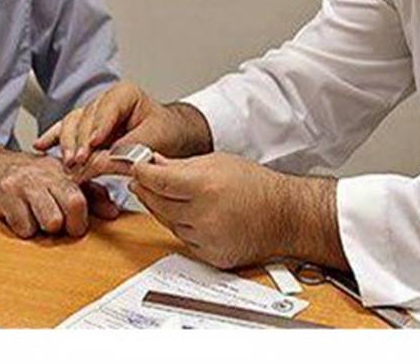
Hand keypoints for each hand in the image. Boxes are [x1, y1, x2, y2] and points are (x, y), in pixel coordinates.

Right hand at [0, 152, 118, 238]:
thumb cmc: (31, 176)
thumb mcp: (62, 178)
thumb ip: (91, 194)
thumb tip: (113, 212)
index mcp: (63, 170)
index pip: (82, 196)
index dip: (83, 219)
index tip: (79, 225)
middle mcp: (45, 174)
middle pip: (71, 207)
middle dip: (68, 226)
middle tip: (61, 226)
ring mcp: (24, 184)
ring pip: (49, 222)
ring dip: (44, 228)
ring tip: (39, 218)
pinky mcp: (4, 196)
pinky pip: (24, 228)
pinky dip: (24, 229)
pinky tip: (21, 217)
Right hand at [33, 81, 211, 169]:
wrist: (170, 137)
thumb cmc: (167, 133)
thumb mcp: (155, 140)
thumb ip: (129, 149)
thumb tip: (102, 162)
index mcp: (125, 94)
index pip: (107, 109)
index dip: (99, 127)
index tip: (94, 144)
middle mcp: (105, 100)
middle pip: (86, 117)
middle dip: (81, 140)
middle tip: (78, 160)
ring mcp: (92, 113)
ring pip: (72, 123)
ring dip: (68, 143)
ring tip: (67, 160)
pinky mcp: (84, 128)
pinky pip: (65, 130)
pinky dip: (53, 137)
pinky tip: (41, 145)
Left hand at [128, 153, 294, 269]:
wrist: (284, 215)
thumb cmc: (255, 185)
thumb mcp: (217, 162)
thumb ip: (181, 165)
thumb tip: (153, 163)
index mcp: (205, 187)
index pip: (158, 181)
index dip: (142, 174)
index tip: (135, 168)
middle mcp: (204, 215)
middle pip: (158, 204)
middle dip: (146, 191)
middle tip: (142, 181)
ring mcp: (207, 239)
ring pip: (168, 224)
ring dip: (165, 209)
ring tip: (174, 196)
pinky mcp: (211, 256)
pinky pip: (183, 240)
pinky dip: (183, 227)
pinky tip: (193, 215)